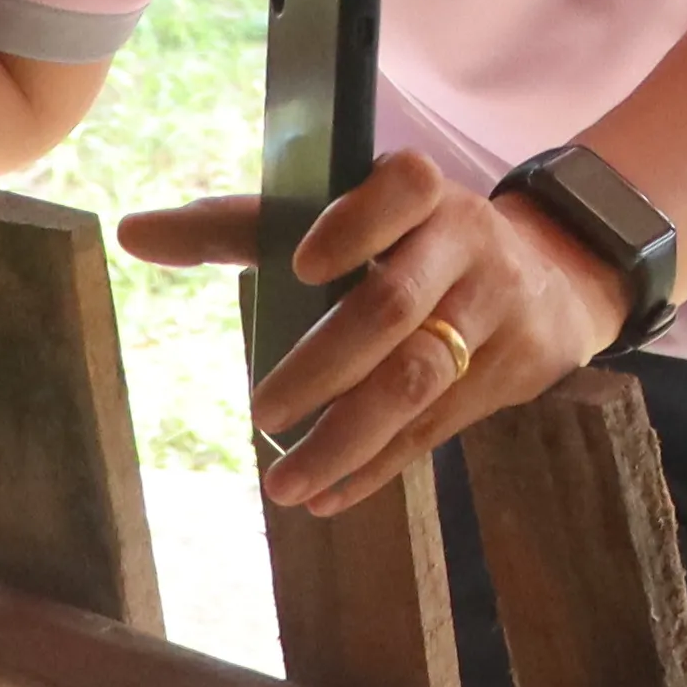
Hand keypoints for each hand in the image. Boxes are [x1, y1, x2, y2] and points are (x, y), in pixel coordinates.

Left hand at [118, 151, 629, 514]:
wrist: (553, 276)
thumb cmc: (412, 240)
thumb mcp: (347, 216)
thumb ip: (241, 226)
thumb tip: (133, 233)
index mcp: (424, 194)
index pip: (401, 191)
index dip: (356, 226)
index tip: (304, 265)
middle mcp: (467, 247)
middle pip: (394, 307)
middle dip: (324, 365)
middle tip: (259, 412)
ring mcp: (495, 313)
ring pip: (419, 381)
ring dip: (348, 438)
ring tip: (285, 484)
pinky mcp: (507, 376)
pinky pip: (436, 429)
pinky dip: (378, 467)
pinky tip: (327, 496)